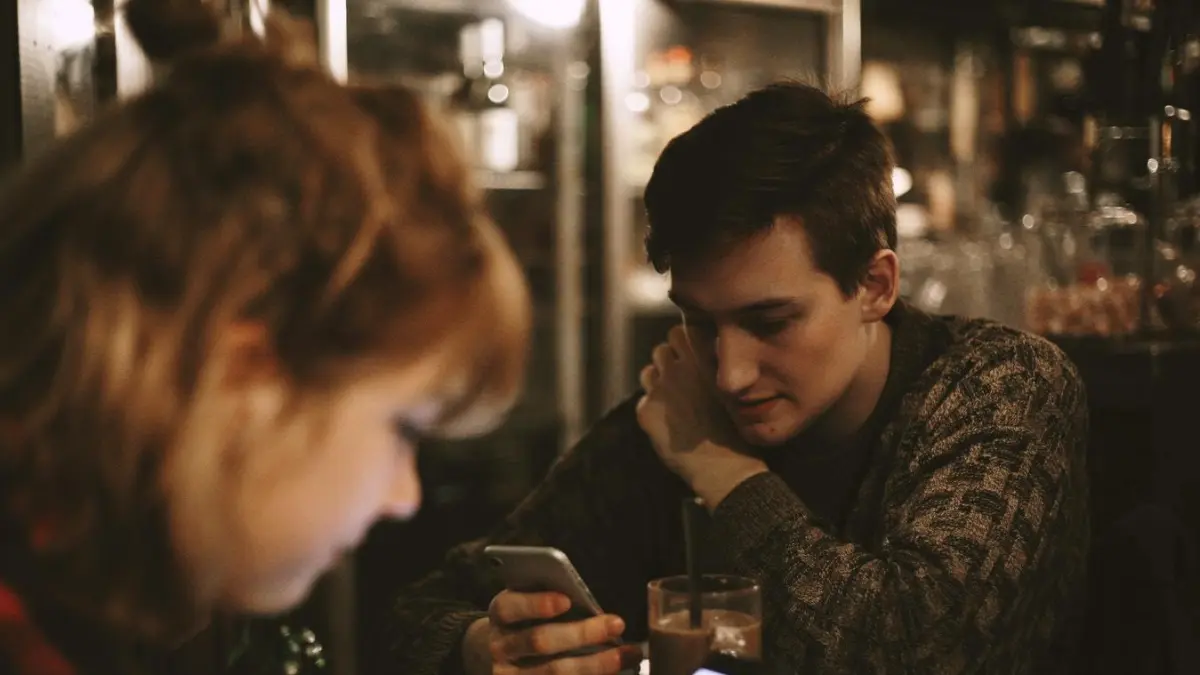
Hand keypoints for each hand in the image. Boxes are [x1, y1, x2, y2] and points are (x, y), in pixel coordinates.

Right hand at [467, 590, 642, 674]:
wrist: (497, 655)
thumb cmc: (526, 621)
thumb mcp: (527, 604)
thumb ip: (549, 599)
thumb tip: (589, 603)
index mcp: (501, 615)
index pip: (510, 607)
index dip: (536, 604)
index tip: (566, 600)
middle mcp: (501, 647)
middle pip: (540, 641)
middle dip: (581, 633)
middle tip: (616, 624)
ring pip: (554, 673)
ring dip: (597, 664)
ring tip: (628, 654)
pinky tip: (616, 673)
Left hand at [636, 326, 767, 507]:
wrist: (725, 466)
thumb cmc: (736, 426)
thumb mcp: (732, 385)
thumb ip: (712, 363)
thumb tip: (698, 350)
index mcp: (701, 357)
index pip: (679, 331)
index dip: (684, 344)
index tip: (691, 356)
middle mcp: (677, 367)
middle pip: (661, 349)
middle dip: (669, 361)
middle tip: (682, 381)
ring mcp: (659, 389)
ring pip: (649, 372)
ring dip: (658, 381)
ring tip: (676, 402)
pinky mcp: (646, 411)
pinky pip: (644, 400)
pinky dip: (654, 408)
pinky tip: (671, 423)